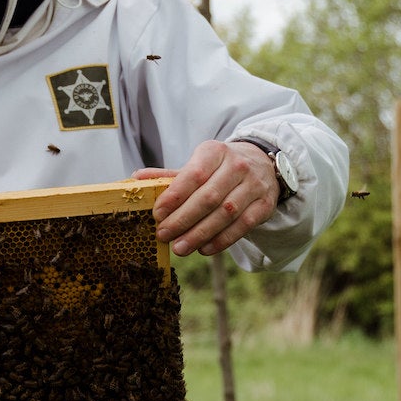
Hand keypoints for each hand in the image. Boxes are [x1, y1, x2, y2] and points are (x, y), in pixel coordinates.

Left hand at [133, 141, 278, 257]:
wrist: (261, 164)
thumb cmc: (220, 167)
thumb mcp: (198, 164)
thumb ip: (169, 176)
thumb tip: (135, 178)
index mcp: (215, 152)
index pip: (193, 175)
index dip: (174, 197)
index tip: (157, 215)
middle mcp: (237, 166)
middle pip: (208, 197)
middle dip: (183, 220)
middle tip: (164, 235)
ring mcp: (254, 185)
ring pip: (225, 214)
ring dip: (200, 234)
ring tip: (180, 247)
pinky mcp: (264, 205)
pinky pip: (242, 226)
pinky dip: (221, 240)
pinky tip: (204, 249)